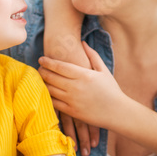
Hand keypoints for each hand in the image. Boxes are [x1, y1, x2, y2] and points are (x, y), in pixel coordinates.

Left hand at [45, 34, 100, 155]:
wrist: (118, 112)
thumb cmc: (112, 90)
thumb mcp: (103, 70)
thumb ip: (92, 56)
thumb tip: (83, 43)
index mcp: (83, 75)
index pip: (60, 66)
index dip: (48, 62)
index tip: (41, 59)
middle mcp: (75, 87)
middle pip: (51, 77)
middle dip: (42, 71)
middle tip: (38, 68)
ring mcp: (72, 100)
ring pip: (50, 90)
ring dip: (42, 83)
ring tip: (40, 79)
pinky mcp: (71, 112)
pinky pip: (54, 103)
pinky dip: (47, 96)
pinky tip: (45, 92)